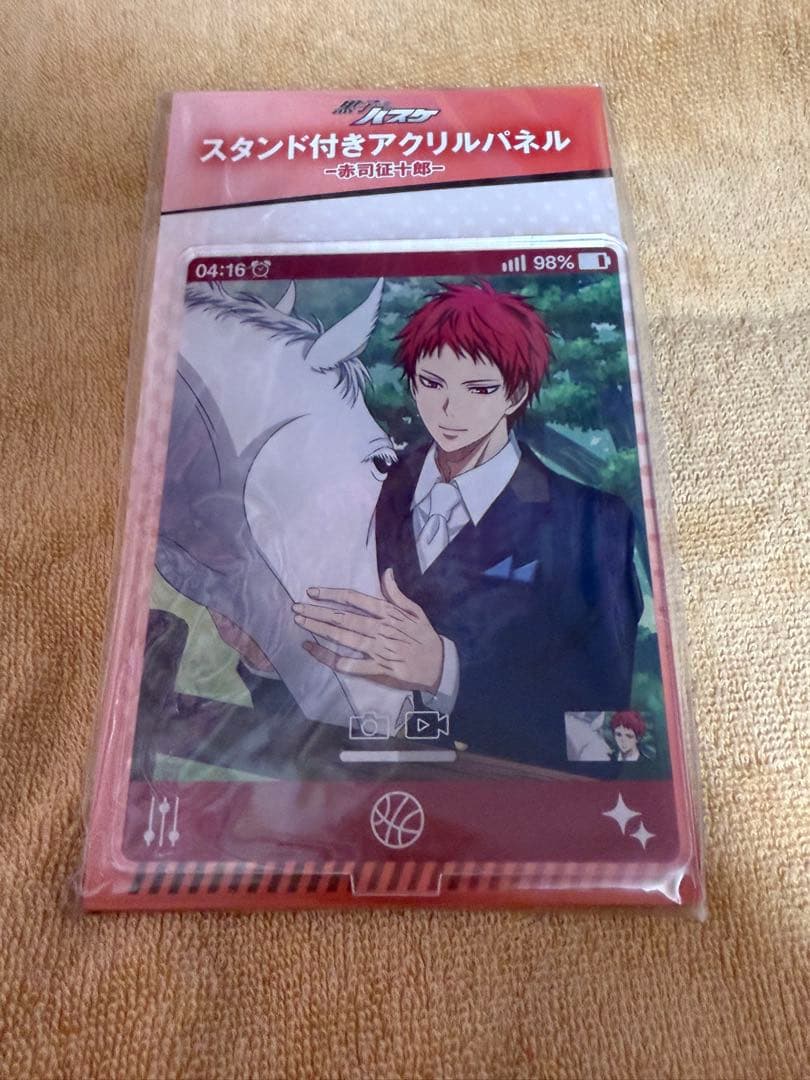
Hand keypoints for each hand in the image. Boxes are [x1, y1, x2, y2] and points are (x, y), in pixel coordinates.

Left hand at [292, 568, 443, 693]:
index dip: (332, 594)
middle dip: (318, 611)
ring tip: (301, 621)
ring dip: (320, 629)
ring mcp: (377, 650)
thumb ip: (397, 594)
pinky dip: (328, 657)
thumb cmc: (425, 637)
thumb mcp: (416, 610)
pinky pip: (348, 663)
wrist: (439, 666)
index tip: (313, 591)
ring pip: (343, 638)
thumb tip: (386, 572)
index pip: (355, 600)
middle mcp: (380, 630)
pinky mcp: (377, 669)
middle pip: (344, 618)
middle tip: (297, 607)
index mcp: (388, 613)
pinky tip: (312, 649)